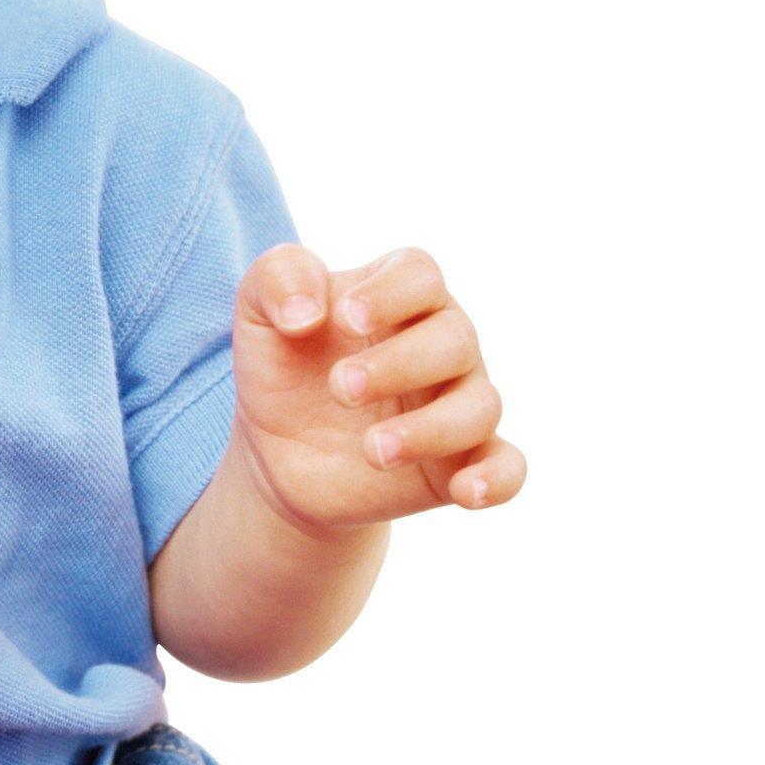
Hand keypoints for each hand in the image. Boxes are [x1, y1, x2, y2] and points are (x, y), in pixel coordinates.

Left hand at [229, 244, 525, 533]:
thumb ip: (278, 278)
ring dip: (431, 429)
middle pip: (455, 338)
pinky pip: (507, 467)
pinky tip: (465, 490)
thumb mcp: (258, 308)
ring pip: (481, 406)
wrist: (277, 445)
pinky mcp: (459, 462)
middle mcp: (441, 344)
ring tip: (372, 449)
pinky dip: (496, 478)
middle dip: (399, 364)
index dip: (390, 292)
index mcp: (397, 296)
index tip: (346, 318)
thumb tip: (307, 312)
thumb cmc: (281, 361)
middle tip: (340, 388)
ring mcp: (455, 403)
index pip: (420, 274)